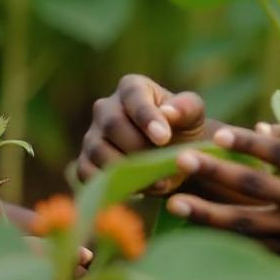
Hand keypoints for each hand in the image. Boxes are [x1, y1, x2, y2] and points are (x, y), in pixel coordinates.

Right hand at [77, 74, 207, 193]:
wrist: (174, 156)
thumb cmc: (183, 127)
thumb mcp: (194, 114)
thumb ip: (186, 108)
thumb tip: (167, 113)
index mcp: (132, 88)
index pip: (134, 97)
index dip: (147, 118)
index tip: (163, 138)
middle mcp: (105, 108)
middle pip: (112, 124)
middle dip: (138, 146)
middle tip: (161, 163)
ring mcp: (92, 135)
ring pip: (98, 150)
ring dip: (126, 169)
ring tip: (157, 181)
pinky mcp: (86, 161)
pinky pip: (87, 173)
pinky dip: (110, 184)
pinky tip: (137, 191)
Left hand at [164, 127, 279, 262]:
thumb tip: (259, 125)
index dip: (249, 143)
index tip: (218, 133)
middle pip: (256, 186)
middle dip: (215, 173)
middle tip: (181, 160)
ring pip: (247, 223)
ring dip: (207, 213)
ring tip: (175, 202)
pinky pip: (255, 244)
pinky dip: (226, 237)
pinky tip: (198, 230)